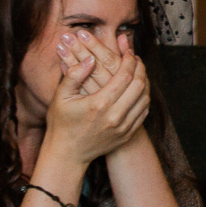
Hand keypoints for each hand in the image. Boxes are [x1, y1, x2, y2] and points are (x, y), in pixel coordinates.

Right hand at [43, 34, 148, 168]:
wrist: (67, 154)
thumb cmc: (61, 123)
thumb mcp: (60, 97)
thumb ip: (74, 75)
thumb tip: (90, 58)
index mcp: (99, 104)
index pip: (124, 76)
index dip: (128, 61)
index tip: (127, 52)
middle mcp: (115, 116)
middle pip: (139, 85)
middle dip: (140, 68)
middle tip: (135, 58)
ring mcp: (123, 127)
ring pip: (145, 99)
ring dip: (144, 82)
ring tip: (138, 71)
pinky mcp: (127, 135)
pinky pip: (143, 112)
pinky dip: (144, 97)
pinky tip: (138, 89)